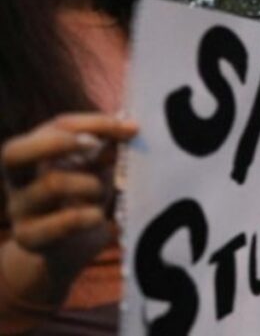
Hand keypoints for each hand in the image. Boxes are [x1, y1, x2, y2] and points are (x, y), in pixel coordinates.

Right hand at [2, 113, 134, 277]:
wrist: (68, 251)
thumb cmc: (82, 199)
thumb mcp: (95, 170)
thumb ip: (106, 151)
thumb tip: (128, 128)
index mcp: (33, 153)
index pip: (56, 126)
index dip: (93, 123)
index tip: (130, 128)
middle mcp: (17, 179)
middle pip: (15, 151)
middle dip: (60, 142)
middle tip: (95, 145)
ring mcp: (20, 209)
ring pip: (51, 184)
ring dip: (89, 184)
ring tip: (100, 193)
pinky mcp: (29, 237)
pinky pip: (61, 222)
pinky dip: (88, 216)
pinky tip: (98, 217)